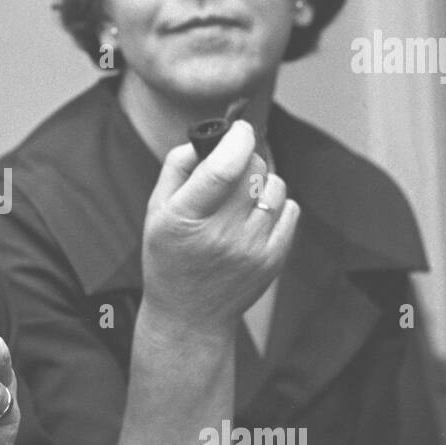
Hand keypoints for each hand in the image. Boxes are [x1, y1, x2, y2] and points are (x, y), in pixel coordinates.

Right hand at [142, 120, 298, 334]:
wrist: (190, 315)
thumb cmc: (169, 256)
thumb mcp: (156, 212)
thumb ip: (176, 168)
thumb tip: (207, 139)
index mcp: (185, 219)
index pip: (223, 168)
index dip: (237, 138)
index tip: (239, 129)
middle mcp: (220, 235)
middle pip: (253, 170)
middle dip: (245, 158)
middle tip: (231, 170)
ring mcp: (251, 250)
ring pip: (275, 186)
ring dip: (261, 182)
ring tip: (241, 199)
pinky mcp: (273, 260)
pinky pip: (290, 209)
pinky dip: (275, 205)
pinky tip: (254, 218)